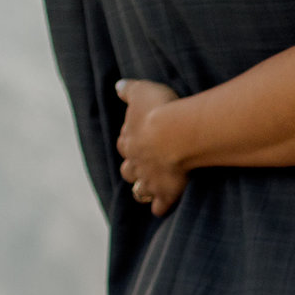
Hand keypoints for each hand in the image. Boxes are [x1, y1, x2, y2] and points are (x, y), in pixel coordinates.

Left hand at [114, 78, 187, 215]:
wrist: (176, 134)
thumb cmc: (160, 110)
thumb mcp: (142, 91)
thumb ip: (129, 90)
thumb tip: (118, 86)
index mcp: (128, 140)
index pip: (124, 143)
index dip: (130, 143)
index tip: (138, 140)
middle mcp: (135, 163)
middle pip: (128, 170)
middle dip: (133, 169)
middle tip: (142, 167)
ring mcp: (150, 180)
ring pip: (139, 190)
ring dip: (142, 190)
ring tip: (149, 190)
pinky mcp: (166, 192)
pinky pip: (160, 206)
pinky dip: (161, 208)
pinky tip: (163, 208)